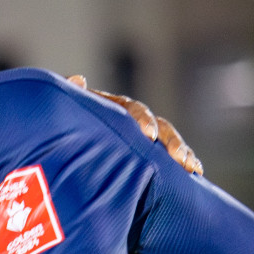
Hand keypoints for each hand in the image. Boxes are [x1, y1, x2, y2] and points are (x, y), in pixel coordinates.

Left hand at [68, 74, 202, 175]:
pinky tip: (196, 173)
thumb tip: (79, 79)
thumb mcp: (62, 116)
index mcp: (112, 110)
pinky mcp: (146, 157)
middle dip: (171, 141)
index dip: (142, 120)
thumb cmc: (59, 132)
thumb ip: (71, 99)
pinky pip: (168, 159)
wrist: (57, 151)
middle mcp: (131, 123)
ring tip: (192, 168)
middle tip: (178, 159)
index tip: (148, 136)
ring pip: (167, 143)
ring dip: (181, 153)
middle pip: (157, 126)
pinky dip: (182, 164)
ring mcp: (141, 140)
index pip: (132, 110)